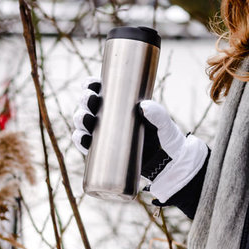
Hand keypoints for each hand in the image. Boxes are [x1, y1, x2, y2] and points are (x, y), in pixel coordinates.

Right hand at [69, 79, 207, 201]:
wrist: (168, 164)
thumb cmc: (166, 138)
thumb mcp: (165, 124)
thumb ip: (158, 114)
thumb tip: (143, 106)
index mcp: (122, 106)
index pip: (101, 91)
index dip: (91, 86)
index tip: (92, 84)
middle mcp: (110, 118)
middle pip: (88, 106)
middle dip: (84, 101)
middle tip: (90, 100)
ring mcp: (106, 135)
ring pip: (84, 124)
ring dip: (79, 119)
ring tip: (85, 119)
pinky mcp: (104, 152)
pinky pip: (86, 145)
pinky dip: (80, 140)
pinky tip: (81, 137)